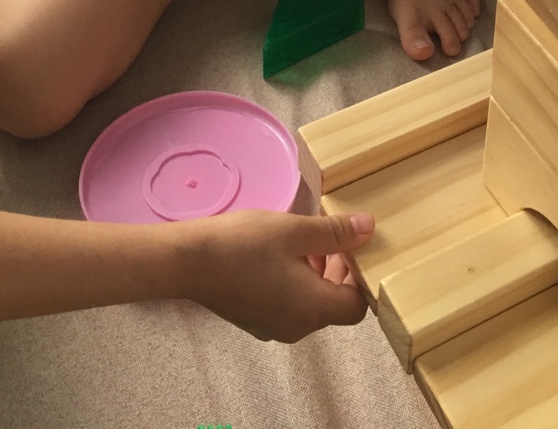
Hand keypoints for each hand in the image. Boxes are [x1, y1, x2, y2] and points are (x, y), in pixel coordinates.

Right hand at [180, 210, 373, 341]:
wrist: (187, 262)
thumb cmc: (245, 244)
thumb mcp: (294, 231)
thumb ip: (335, 233)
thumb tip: (370, 229)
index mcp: (312, 310)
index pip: (357, 307)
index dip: (361, 277)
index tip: (352, 247)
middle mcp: (296, 328)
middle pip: (334, 306)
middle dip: (339, 271)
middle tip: (330, 236)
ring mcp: (272, 328)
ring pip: (310, 304)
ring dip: (316, 274)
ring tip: (304, 240)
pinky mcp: (254, 320)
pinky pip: (288, 305)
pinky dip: (295, 282)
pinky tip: (279, 253)